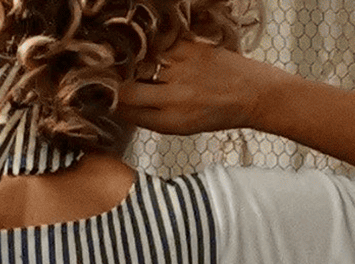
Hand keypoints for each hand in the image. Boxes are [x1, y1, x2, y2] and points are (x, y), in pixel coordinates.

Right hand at [117, 38, 273, 137]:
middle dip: (115, 84)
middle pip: (128, 88)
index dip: (111, 103)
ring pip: (141, 63)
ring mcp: (182, 68)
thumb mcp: (180, 127)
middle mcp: (174, 96)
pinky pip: (159, 45)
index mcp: (169, 120)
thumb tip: (123, 104)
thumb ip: (151, 117)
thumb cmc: (216, 113)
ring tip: (129, 64)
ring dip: (132, 63)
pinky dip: (152, 48)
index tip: (103, 97)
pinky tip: (151, 51)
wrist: (250, 94)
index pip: (127, 110)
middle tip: (108, 79)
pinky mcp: (190, 47)